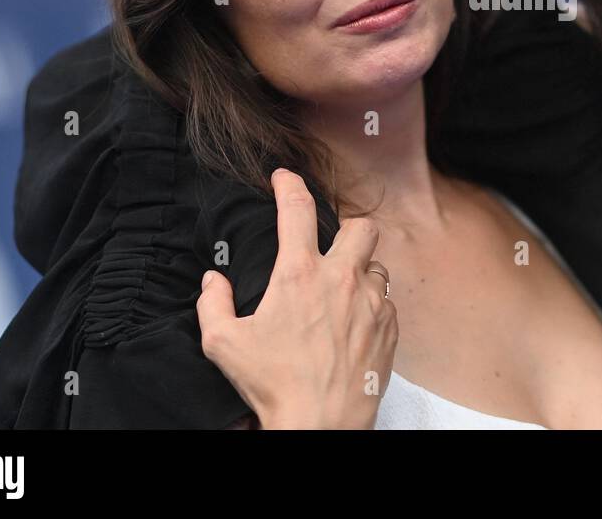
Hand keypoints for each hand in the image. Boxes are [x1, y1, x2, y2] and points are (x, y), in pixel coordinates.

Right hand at [197, 168, 397, 428]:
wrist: (321, 423)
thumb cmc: (275, 385)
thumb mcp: (224, 344)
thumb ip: (212, 305)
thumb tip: (213, 281)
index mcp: (300, 276)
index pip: (297, 209)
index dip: (289, 184)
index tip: (284, 178)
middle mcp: (342, 280)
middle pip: (362, 226)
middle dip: (348, 227)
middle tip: (332, 243)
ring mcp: (372, 303)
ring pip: (377, 265)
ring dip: (361, 271)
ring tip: (341, 291)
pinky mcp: (389, 328)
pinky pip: (386, 301)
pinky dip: (371, 304)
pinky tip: (353, 322)